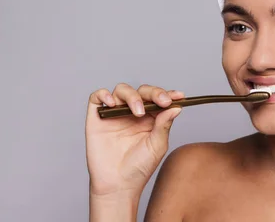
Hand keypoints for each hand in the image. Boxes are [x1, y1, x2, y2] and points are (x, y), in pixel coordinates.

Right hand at [85, 83, 183, 198]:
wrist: (117, 185)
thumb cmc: (138, 168)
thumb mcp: (156, 146)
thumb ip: (164, 125)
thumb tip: (176, 107)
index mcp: (148, 118)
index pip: (157, 99)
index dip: (167, 94)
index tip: (178, 96)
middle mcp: (131, 112)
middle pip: (141, 91)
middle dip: (153, 93)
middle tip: (162, 101)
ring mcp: (114, 113)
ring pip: (121, 90)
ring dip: (132, 96)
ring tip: (138, 111)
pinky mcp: (96, 118)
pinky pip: (97, 97)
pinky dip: (103, 95)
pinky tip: (112, 103)